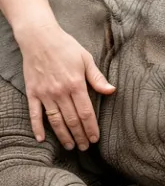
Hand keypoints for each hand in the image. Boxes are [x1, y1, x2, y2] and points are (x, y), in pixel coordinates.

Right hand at [17, 22, 115, 149]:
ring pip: (55, 120)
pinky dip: (37, 127)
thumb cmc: (65, 46)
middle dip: (80, 135)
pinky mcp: (33, 92)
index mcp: (76, 83)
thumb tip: (112, 91)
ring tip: (70, 146)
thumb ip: (97, 77)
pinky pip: (35, 114)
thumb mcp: (86, 58)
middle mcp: (60, 91)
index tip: (95, 138)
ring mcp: (45, 93)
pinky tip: (41, 139)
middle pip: (72, 120)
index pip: (86, 112)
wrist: (39, 37)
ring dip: (63, 135)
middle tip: (85, 147)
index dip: (91, 128)